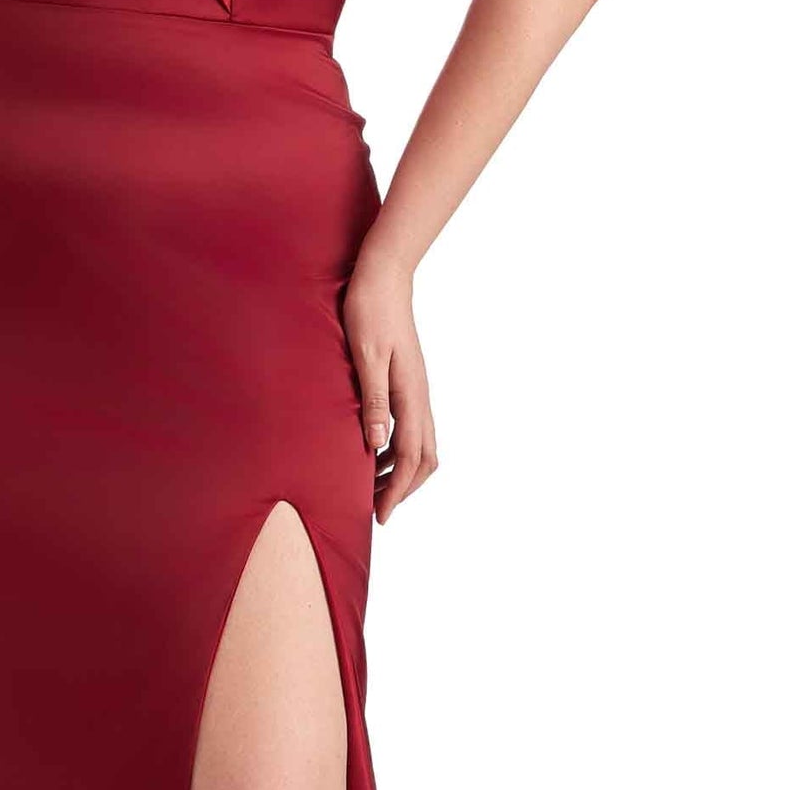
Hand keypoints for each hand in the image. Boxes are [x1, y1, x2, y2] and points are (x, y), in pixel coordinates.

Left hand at [342, 251, 438, 523]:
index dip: (396, 489)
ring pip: (422, 443)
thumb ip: (372, 398)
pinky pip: (412, 426)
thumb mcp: (364, 354)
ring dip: (401, 470)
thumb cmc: (368, 309)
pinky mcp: (408, 380)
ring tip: (372, 487)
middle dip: (404, 487)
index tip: (379, 514)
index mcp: (409, 393)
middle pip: (425, 456)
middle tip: (377, 509)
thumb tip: (377, 443)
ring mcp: (416, 388)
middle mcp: (419, 395)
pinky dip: (398, 448)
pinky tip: (374, 449)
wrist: (383, 275)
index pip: (410, 455)